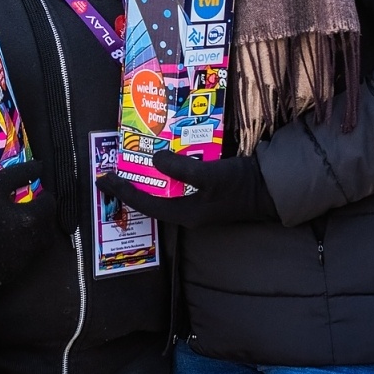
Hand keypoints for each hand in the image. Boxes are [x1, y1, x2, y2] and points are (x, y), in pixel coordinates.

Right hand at [0, 161, 53, 286]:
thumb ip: (21, 173)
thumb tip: (40, 166)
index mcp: (29, 219)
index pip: (49, 206)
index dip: (44, 198)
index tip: (37, 195)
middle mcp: (30, 243)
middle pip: (48, 229)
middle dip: (42, 218)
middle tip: (29, 211)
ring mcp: (20, 262)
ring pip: (38, 247)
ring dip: (33, 235)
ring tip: (17, 227)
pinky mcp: (9, 274)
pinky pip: (23, 261)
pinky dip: (20, 252)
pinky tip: (6, 244)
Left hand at [96, 151, 278, 229]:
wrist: (269, 188)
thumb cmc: (239, 185)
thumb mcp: (209, 175)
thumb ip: (181, 168)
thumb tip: (154, 159)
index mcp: (185, 213)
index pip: (145, 204)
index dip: (123, 192)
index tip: (104, 179)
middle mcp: (187, 211)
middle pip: (150, 201)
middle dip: (130, 187)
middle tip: (111, 172)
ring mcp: (196, 202)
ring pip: (162, 192)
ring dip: (146, 179)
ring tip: (130, 164)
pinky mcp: (203, 191)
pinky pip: (175, 184)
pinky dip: (164, 173)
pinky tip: (160, 160)